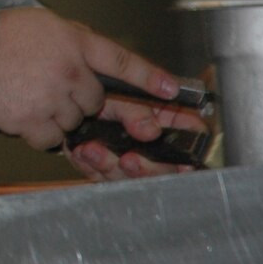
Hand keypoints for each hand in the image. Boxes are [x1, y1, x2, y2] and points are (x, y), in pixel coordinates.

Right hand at [0, 7, 189, 153]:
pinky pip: (49, 138)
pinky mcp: (32, 121)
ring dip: (55, 115)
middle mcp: (69, 72)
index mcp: (74, 43)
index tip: (171, 90)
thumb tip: (94, 58)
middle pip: (93, 102)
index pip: (121, 61)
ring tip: (28, 95)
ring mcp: (52, 99)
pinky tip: (19, 110)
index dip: (149, 78)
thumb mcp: (44, 24)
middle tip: (50, 87)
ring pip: (72, 122)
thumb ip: (75, 41)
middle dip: (77, 100)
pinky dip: (37, 131)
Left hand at [64, 99, 211, 182]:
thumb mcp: (119, 93)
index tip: (181, 165)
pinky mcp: (106, 166)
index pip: (192, 139)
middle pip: (165, 168)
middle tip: (127, 160)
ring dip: (111, 166)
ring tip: (92, 150)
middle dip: (145, 168)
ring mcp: (130, 156)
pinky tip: (82, 152)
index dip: (189, 155)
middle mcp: (153, 141)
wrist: (70, 94)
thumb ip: (136, 110)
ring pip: (132, 177)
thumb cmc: (99, 86)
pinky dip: (91, 166)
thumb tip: (150, 131)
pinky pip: (103, 176)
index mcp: (167, 118)